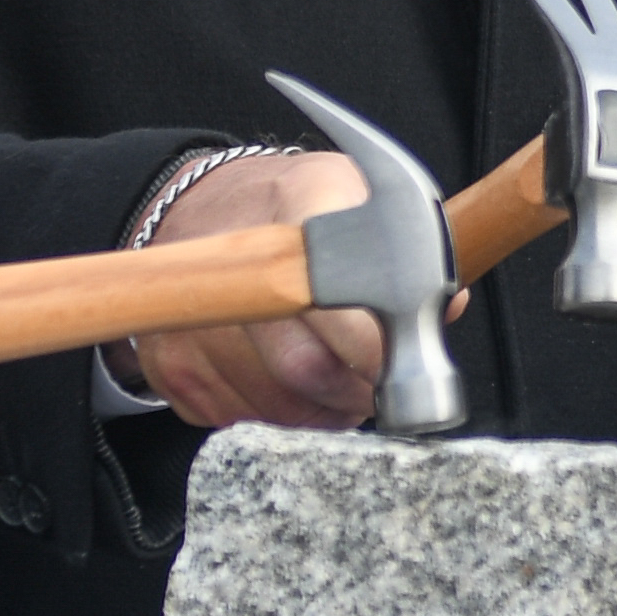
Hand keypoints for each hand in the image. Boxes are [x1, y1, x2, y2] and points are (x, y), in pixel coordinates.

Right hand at [126, 151, 399, 434]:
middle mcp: (237, 263)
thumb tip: (447, 308)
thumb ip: (413, 249)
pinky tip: (281, 377)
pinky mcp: (169, 360)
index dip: (377, 346)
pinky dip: (269, 412)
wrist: (201, 207)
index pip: (341, 298)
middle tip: (374, 385)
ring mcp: (193, 317)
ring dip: (318, 410)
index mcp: (299, 207)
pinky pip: (234, 418)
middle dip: (355, 393)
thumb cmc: (297, 210)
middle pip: (306, 368)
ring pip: (275, 407)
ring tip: (333, 377)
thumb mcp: (361, 198)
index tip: (398, 362)